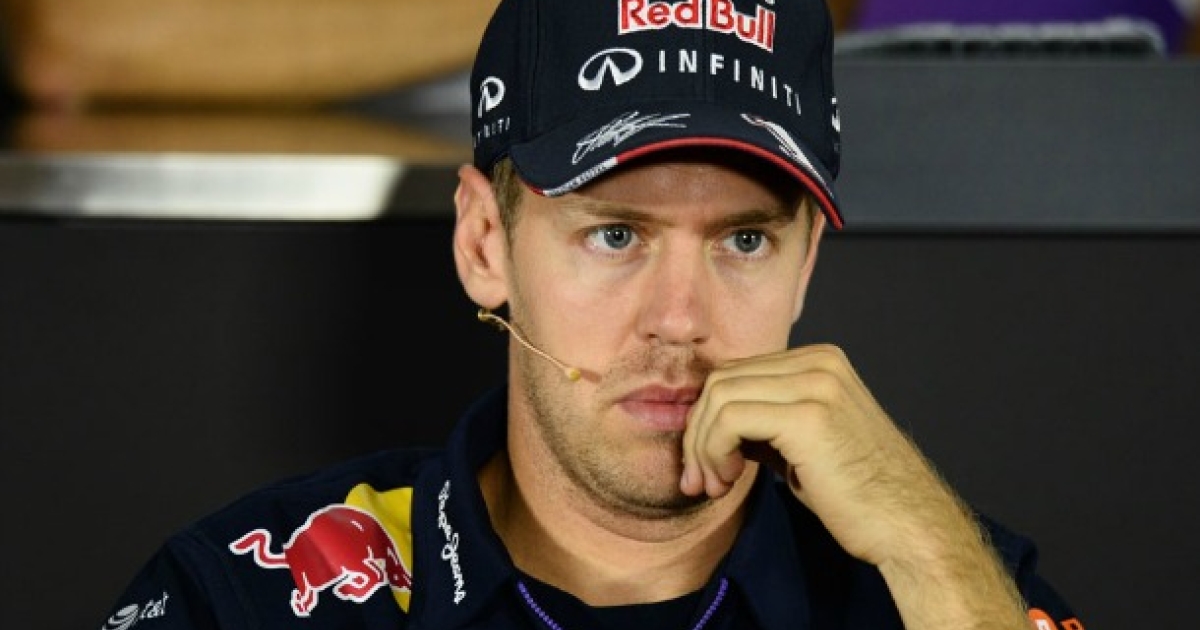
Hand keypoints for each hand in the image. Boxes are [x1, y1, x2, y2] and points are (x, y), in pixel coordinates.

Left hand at [680, 343, 962, 563]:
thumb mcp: (802, 446)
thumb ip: (763, 423)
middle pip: (722, 380)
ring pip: (719, 396)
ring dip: (702, 447)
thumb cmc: (858, 496)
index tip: (704, 466)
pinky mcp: (808, 415)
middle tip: (697, 481)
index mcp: (820, 362)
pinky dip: (714, 451)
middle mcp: (819, 362)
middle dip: (697, 433)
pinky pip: (730, 419)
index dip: (707, 419)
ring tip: (714, 486)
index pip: (736, 373)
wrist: (908, 526)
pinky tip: (729, 480)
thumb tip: (707, 424)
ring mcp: (816, 384)